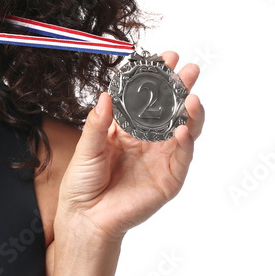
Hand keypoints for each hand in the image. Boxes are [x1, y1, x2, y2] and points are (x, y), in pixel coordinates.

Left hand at [55, 52, 204, 241]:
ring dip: (190, 112)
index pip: (147, 99)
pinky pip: (182, 157)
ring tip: (191, 96)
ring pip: (183, 130)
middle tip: (188, 68)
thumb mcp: (86, 148)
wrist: (85, 217)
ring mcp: (161, 159)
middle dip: (180, 88)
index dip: (156, 80)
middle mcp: (148, 142)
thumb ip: (98, 123)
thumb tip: (106, 95)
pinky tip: (182, 127)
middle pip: (170, 110)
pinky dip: (185, 142)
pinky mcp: (169, 179)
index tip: (163, 58)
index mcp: (128, 130)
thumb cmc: (83, 184)